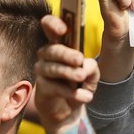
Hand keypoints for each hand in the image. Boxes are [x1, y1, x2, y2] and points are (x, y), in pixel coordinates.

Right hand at [34, 15, 98, 133]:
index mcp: (60, 44)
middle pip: (52, 49)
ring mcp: (42, 71)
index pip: (50, 27)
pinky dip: (70, 92)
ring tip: (81, 76)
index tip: (63, 29)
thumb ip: (91, 67)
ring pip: (52, 68)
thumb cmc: (79, 84)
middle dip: (66, 54)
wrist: (70, 109)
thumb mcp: (91, 75)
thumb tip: (84, 66)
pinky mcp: (42, 88)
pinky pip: (54, 87)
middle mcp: (48, 55)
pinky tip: (84, 96)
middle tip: (79, 59)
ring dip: (68, 72)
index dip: (53, 24)